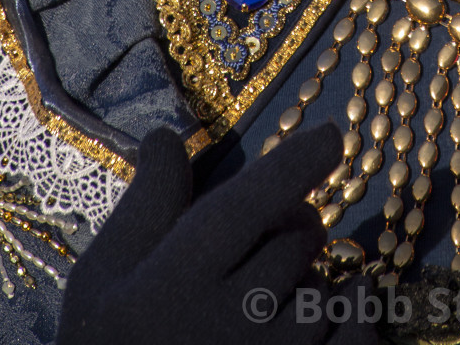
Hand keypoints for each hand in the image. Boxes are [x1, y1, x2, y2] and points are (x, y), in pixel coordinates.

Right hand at [56, 123, 377, 343]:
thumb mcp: (104, 278)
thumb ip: (145, 205)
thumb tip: (167, 135)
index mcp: (176, 281)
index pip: (251, 203)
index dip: (296, 163)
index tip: (330, 136)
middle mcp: (231, 322)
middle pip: (298, 238)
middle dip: (290, 226)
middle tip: (258, 244)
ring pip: (323, 289)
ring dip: (306, 282)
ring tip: (262, 303)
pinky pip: (354, 335)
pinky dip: (354, 316)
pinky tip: (336, 312)